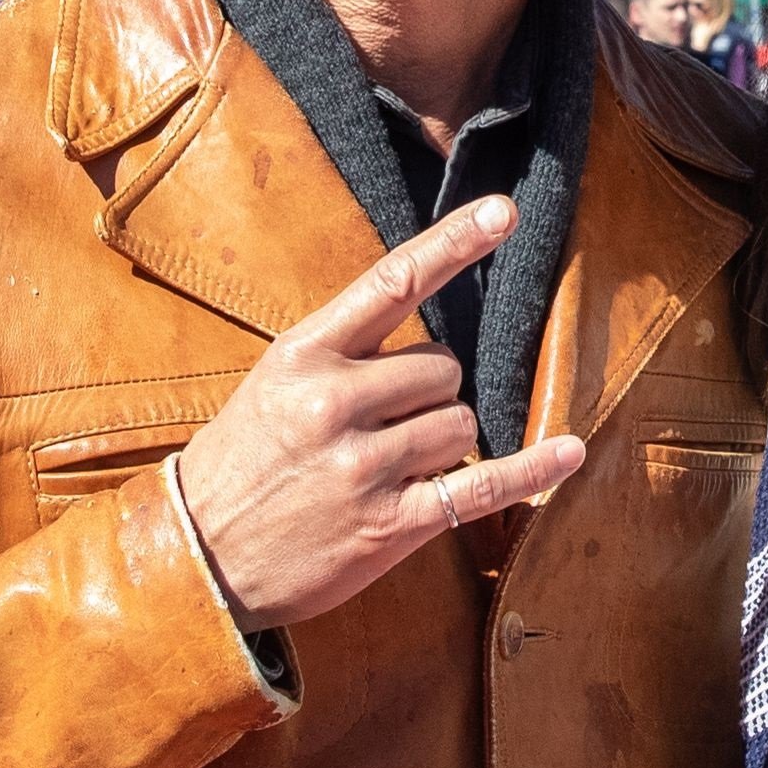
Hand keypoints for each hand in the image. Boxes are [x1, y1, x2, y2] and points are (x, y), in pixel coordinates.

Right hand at [176, 196, 585, 631]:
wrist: (197, 556)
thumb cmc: (244, 461)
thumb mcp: (275, 383)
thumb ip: (346, 351)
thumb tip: (435, 335)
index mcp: (304, 355)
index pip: (392, 282)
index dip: (454, 243)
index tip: (505, 211)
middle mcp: (334, 403)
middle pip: (444, 368)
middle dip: (432, 394)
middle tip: (386, 425)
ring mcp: (362, 467)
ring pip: (461, 423)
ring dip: (447, 442)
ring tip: (393, 466)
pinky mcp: (387, 525)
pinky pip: (480, 487)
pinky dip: (533, 471)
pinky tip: (569, 453)